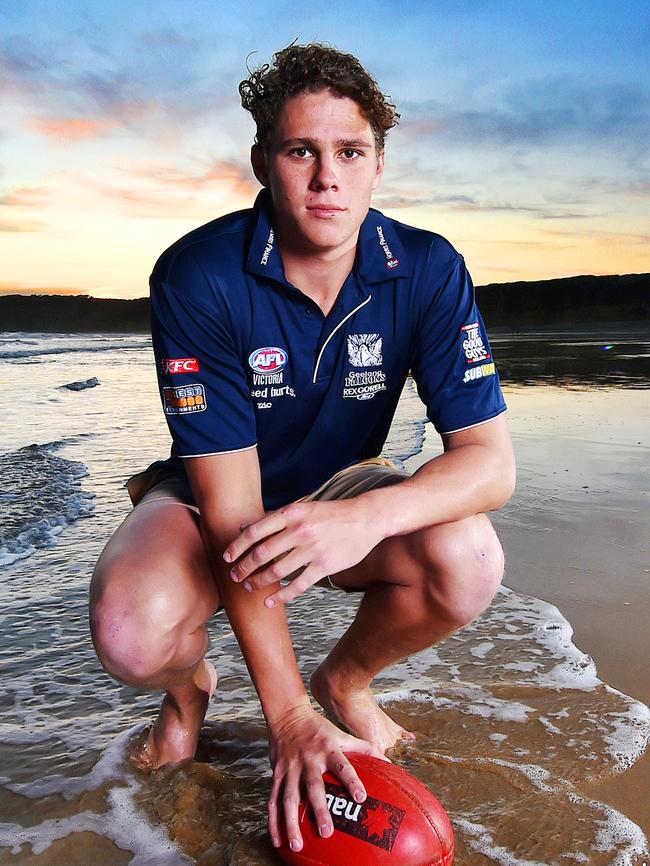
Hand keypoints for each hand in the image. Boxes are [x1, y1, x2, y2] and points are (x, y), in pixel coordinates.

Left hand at [223, 499, 382, 605]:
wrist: (366, 518)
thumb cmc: (331, 513)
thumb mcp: (303, 508)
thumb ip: (275, 518)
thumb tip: (245, 528)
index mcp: (291, 514)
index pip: (255, 531)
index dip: (237, 546)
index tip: (226, 557)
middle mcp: (300, 531)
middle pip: (262, 554)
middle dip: (244, 567)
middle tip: (234, 576)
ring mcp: (313, 550)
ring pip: (277, 571)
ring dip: (258, 582)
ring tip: (249, 587)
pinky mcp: (325, 566)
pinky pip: (298, 585)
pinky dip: (282, 596)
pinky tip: (270, 602)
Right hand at [267, 703, 387, 851]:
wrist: (287, 715)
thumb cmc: (319, 728)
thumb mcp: (342, 734)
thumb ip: (364, 748)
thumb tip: (388, 763)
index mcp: (328, 749)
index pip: (342, 766)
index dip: (352, 780)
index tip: (361, 798)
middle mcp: (309, 759)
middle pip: (314, 786)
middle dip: (319, 810)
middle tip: (326, 832)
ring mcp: (291, 768)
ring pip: (289, 798)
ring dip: (292, 823)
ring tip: (298, 844)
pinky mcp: (277, 773)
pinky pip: (273, 799)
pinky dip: (274, 820)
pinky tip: (277, 839)